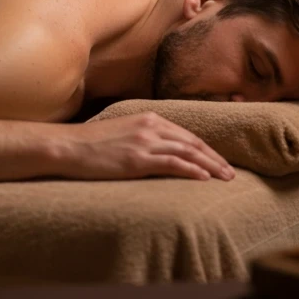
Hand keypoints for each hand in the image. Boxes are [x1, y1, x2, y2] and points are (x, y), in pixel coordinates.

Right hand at [53, 113, 234, 181]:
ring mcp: (144, 142)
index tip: (219, 162)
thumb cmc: (91, 143)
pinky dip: (191, 170)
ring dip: (210, 167)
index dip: (206, 149)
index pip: (187, 134)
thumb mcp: (122, 132)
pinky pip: (171, 164)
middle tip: (230, 173)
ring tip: (224, 179)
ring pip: (187, 153)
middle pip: (193, 143)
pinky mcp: (137, 159)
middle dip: (214, 158)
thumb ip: (143, 137)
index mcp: (149, 118)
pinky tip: (204, 179)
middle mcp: (150, 127)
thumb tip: (158, 150)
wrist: (68, 146)